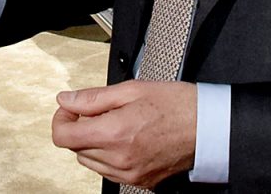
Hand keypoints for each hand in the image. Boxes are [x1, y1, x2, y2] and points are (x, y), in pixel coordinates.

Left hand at [50, 80, 196, 189]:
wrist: (209, 128)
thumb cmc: (177, 105)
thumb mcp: (132, 89)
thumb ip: (93, 98)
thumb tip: (66, 100)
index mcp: (115, 133)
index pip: (64, 137)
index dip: (62, 119)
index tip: (71, 108)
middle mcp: (119, 159)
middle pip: (75, 148)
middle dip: (79, 127)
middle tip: (98, 110)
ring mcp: (129, 173)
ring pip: (90, 161)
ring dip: (93, 142)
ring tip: (115, 122)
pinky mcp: (139, 181)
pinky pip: (109, 171)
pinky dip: (108, 155)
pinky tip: (125, 137)